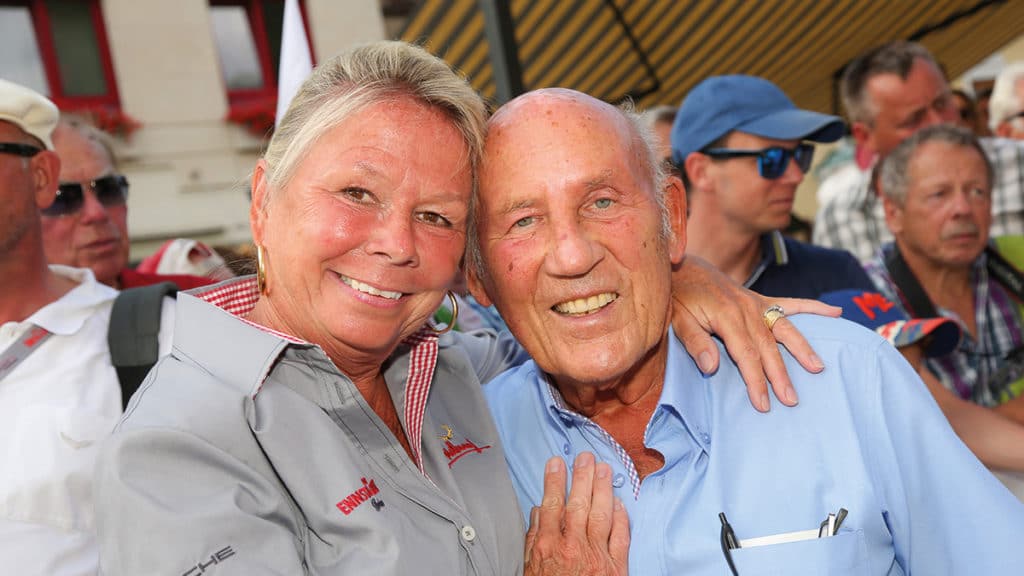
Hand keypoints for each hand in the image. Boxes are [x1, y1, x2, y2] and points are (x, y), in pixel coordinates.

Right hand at [524, 453, 628, 575]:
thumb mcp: (529, 569)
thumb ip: (533, 539)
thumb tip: (538, 512)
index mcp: (548, 547)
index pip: (552, 505)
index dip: (555, 481)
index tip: (557, 462)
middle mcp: (573, 547)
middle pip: (579, 504)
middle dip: (582, 477)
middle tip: (585, 456)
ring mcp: (597, 556)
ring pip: (601, 514)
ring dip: (603, 489)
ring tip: (604, 468)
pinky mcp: (616, 568)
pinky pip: (621, 537)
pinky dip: (621, 517)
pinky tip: (619, 502)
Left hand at [670, 256, 839, 411]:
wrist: (681, 266)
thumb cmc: (677, 296)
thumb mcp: (677, 319)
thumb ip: (695, 342)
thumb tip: (711, 367)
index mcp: (726, 316)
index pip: (746, 355)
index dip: (755, 381)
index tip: (763, 404)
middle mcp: (746, 308)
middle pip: (768, 347)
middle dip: (780, 375)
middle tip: (792, 399)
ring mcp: (755, 302)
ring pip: (784, 328)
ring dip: (801, 348)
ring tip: (817, 368)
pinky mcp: (759, 299)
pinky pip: (790, 303)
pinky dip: (813, 307)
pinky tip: (836, 313)